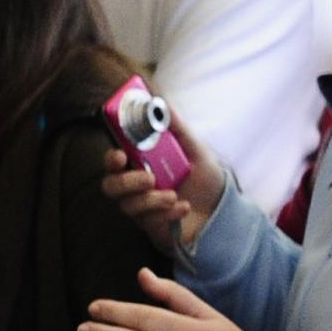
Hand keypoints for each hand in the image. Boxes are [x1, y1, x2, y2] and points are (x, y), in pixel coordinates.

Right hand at [100, 114, 225, 256]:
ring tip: (173, 196)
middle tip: (149, 178)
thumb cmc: (205, 180)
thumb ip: (178, 129)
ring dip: (150, 200)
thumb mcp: (196, 150)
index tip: (121, 154)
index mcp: (142, 164)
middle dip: (126, 182)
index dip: (111, 157)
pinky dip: (166, 214)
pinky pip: (147, 221)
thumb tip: (163, 105)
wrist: (221, 212)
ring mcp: (141, 207)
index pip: (114, 159)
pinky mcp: (151, 225)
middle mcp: (135, 185)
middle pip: (110, 184)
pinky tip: (183, 207)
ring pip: (126, 205)